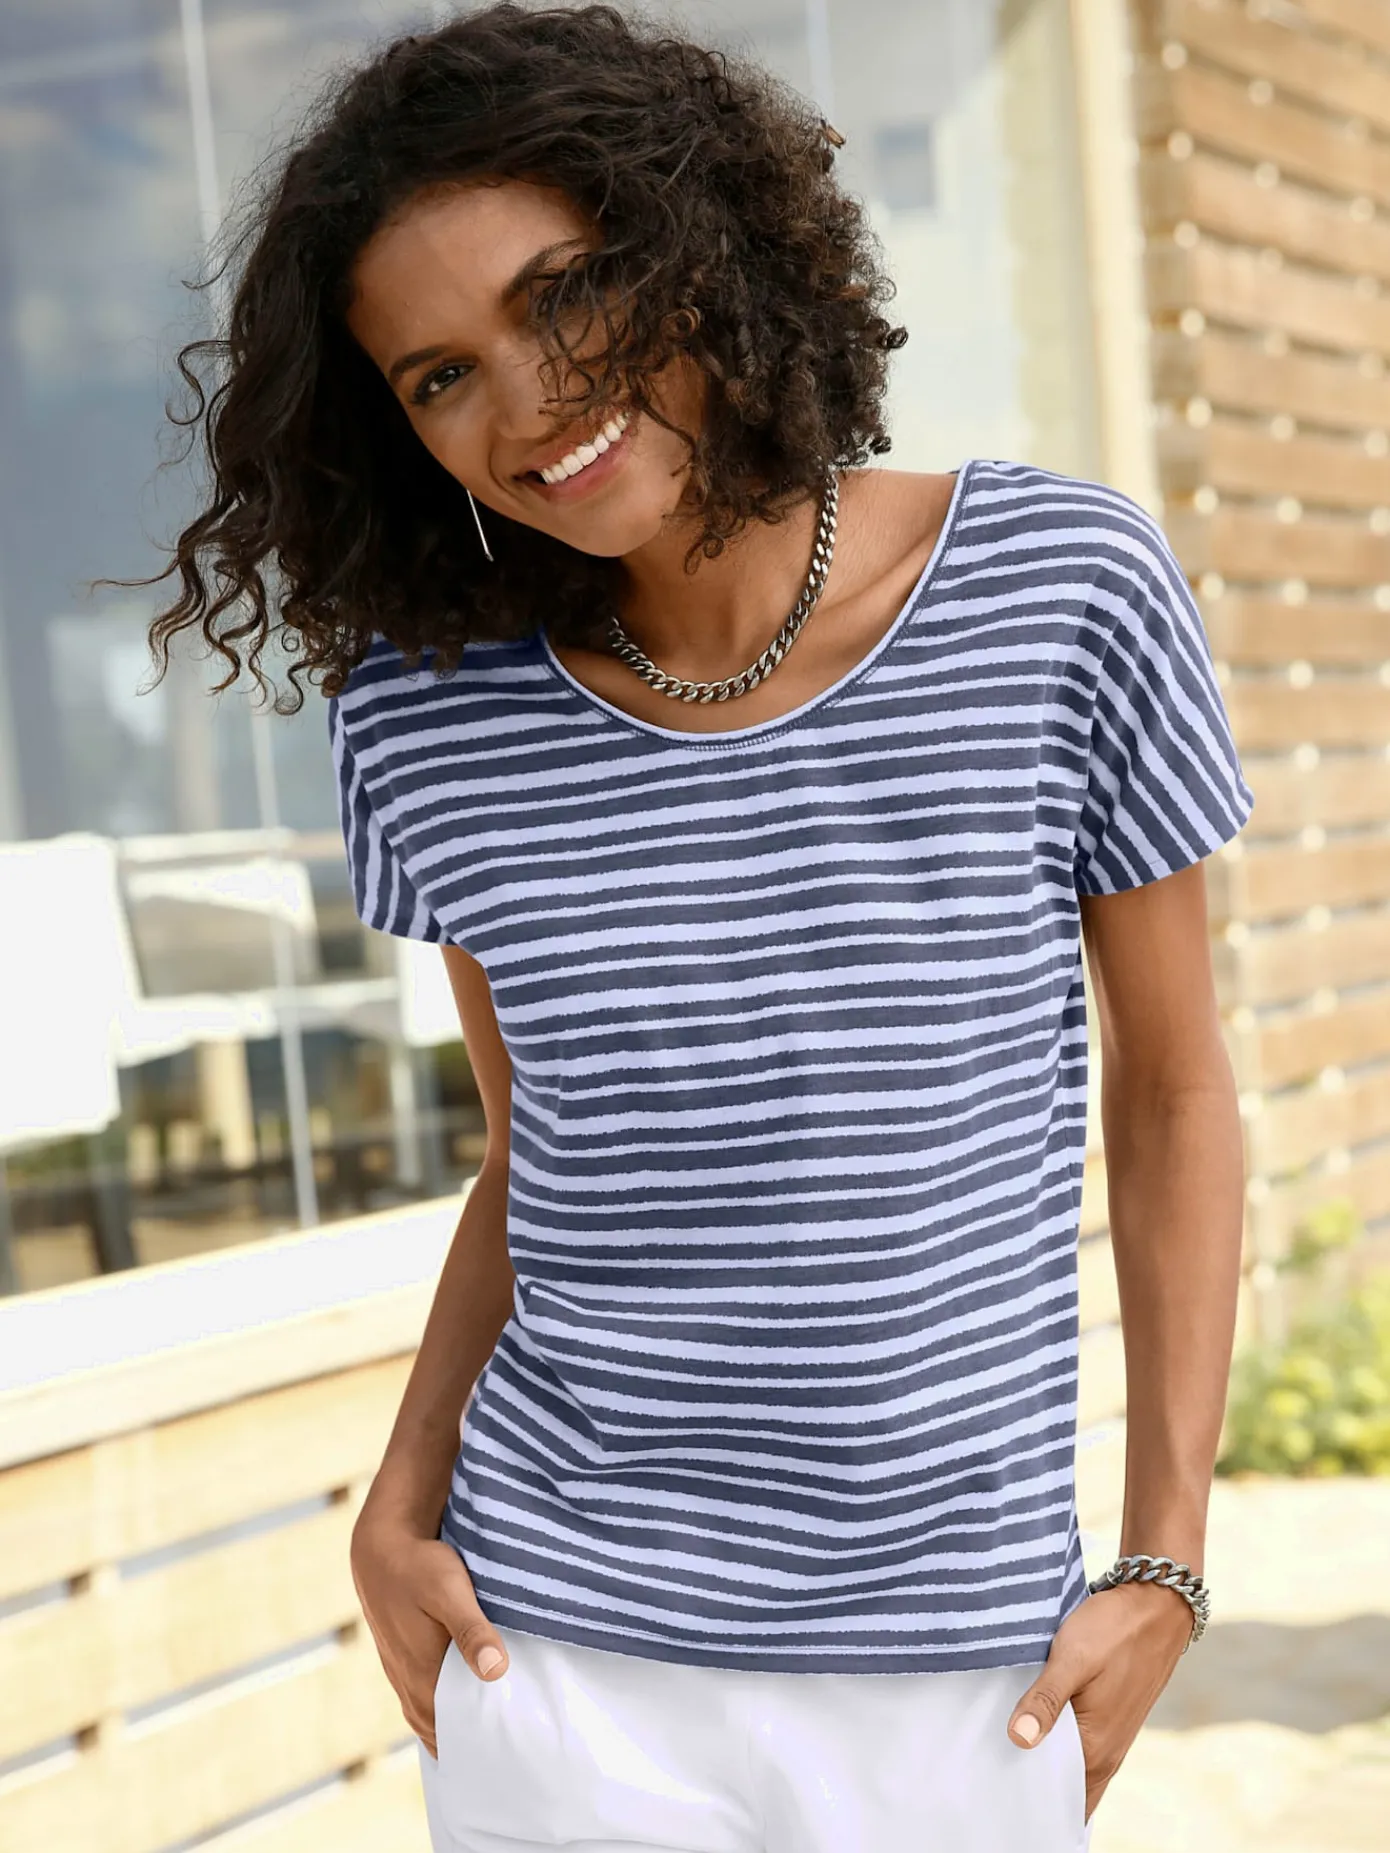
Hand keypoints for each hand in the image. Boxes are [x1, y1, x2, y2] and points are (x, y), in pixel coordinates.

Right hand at [350, 1498, 510, 1757]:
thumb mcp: (450, 1591)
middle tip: (505, 1754)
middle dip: (468, 1745)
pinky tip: (459, 1708)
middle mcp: (408, 1683)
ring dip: (453, 1730)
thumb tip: (495, 1671)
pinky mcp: (402, 1660)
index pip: (453, 1732)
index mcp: (421, 1676)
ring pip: (429, 1718)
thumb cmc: (418, 1567)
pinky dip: (440, 1713)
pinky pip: (422, 1701)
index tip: (508, 1758)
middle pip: (441, 1731)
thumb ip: (472, 1630)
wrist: (380, 1548)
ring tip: (486, 1740)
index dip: (478, 1747)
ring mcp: (402, 1673)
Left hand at [1005, 1581, 1192, 1821]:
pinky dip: (1059, 1742)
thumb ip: (1046, 1700)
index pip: (1057, 1797)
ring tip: (1004, 1747)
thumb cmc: (1116, 1630)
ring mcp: (1113, 1736)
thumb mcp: (1073, 1658)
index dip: (1027, 1797)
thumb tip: (1019, 1740)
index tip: (994, 1789)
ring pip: (1073, 1766)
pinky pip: (1082, 1746)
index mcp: (1097, 1749)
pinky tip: (1035, 1723)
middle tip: (991, 1770)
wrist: (1157, 1605)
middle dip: (1031, 1783)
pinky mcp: (1112, 1718)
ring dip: (1045, 1760)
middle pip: (1065, 1788)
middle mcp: (1108, 1753)